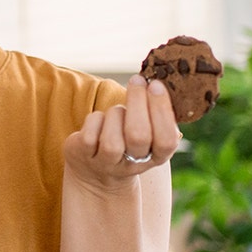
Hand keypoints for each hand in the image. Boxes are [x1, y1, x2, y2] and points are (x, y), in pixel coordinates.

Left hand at [62, 75, 179, 194]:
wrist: (95, 171)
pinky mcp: (84, 156)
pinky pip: (89, 135)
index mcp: (156, 157)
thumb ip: (155, 113)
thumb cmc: (126, 140)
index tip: (155, 84)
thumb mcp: (146, 132)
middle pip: (138, 135)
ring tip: (117, 112)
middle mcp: (133, 164)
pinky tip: (99, 121)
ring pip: (112, 139)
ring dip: (116, 114)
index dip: (162, 111)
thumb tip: (156, 82)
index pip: (167, 140)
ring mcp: (107, 164)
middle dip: (137, 102)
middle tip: (137, 80)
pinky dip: (94, 120)